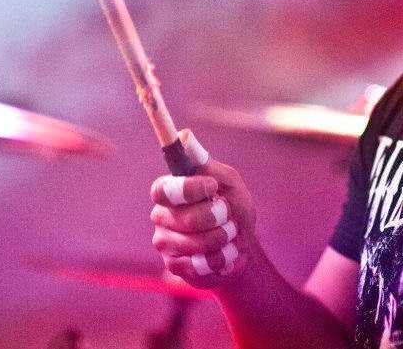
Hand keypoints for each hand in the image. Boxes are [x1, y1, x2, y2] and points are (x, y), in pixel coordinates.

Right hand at [150, 130, 256, 288]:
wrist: (241, 246)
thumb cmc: (233, 208)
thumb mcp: (228, 182)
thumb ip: (206, 164)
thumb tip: (185, 135)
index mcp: (169, 191)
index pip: (164, 190)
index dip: (189, 190)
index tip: (212, 187)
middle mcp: (161, 216)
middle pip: (185, 219)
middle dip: (217, 218)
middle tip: (229, 215)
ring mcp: (165, 243)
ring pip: (195, 244)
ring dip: (224, 238)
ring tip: (230, 235)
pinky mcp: (174, 266)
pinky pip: (200, 265)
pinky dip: (222, 259)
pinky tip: (224, 254)